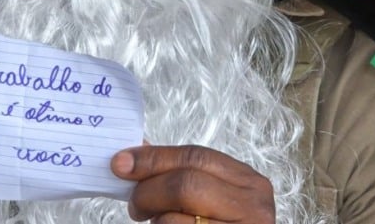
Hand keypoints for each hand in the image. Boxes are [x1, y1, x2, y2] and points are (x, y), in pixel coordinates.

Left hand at [111, 145, 275, 223]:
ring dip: (156, 223)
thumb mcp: (212, 198)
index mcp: (249, 184)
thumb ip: (180, 176)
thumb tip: (134, 157)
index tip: (121, 163)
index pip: (195, 157)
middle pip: (185, 185)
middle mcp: (253, 209)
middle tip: (135, 206)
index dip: (153, 158)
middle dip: (148, 192)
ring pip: (175, 221)